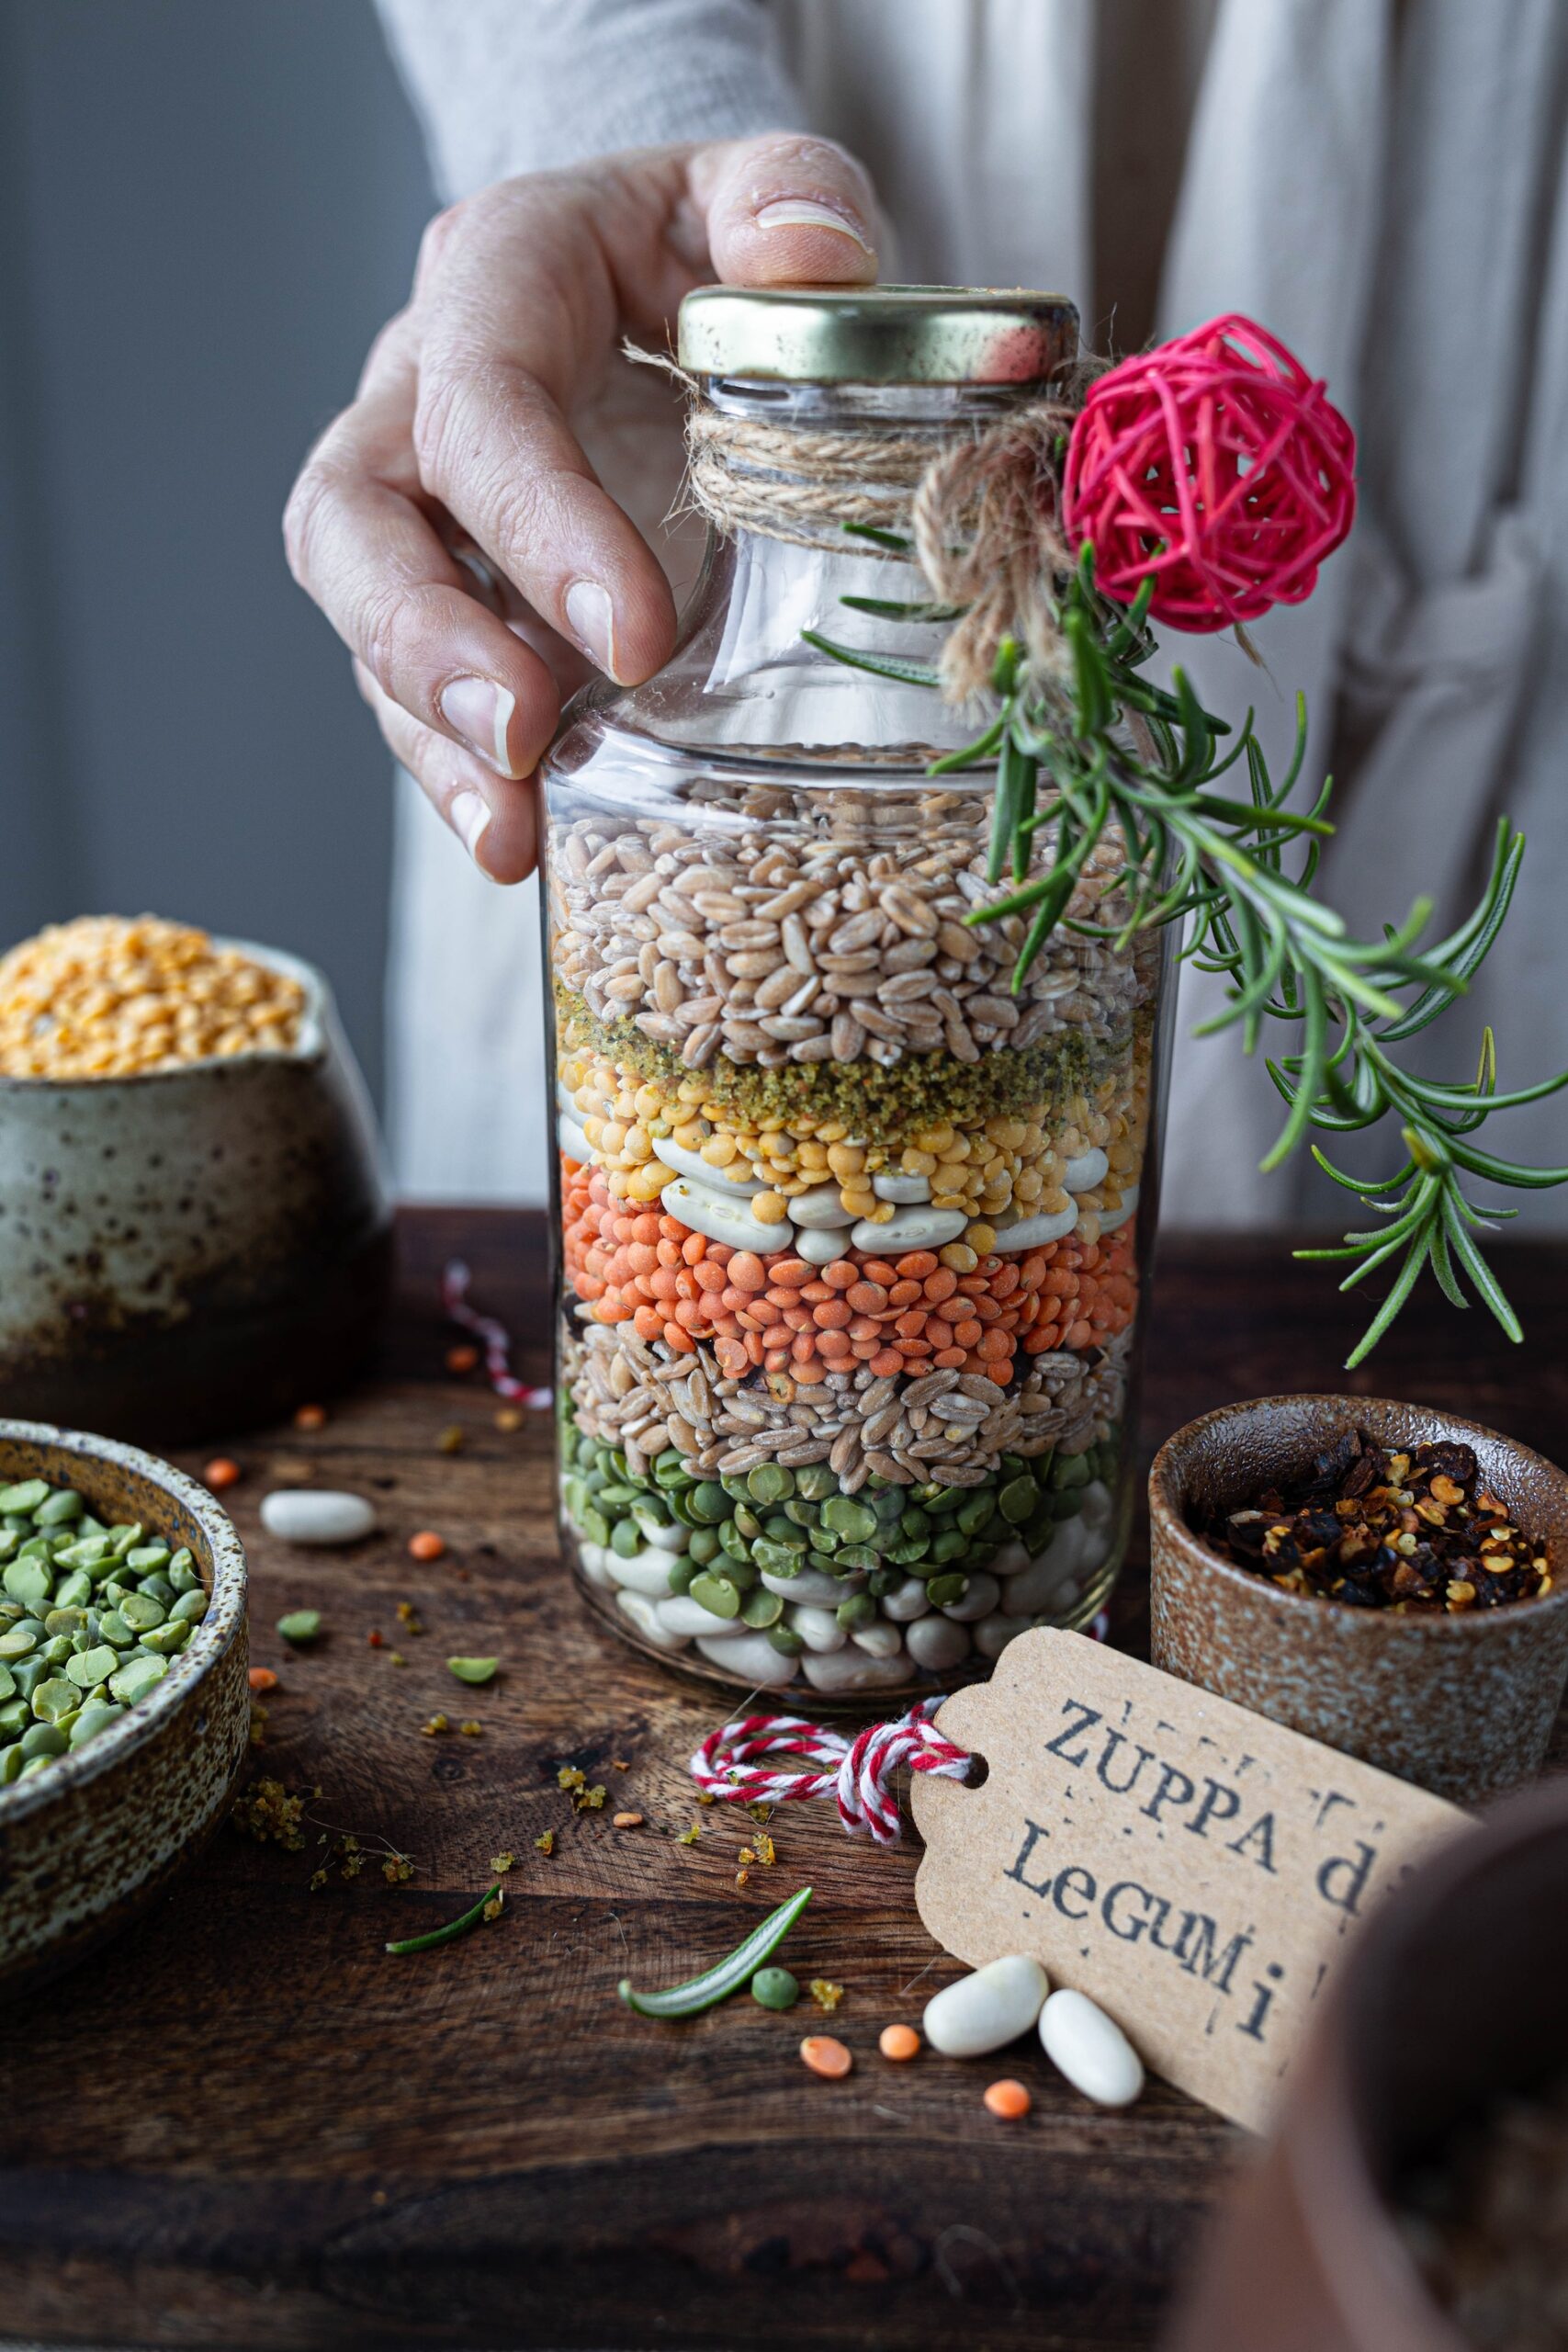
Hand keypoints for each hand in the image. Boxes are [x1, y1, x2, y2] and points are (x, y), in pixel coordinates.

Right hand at [284, 134, 878, 880]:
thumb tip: (814, 258)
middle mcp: (419, 398)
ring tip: (509, 832)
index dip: (539, 522)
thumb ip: (790, 196)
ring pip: (365, 627)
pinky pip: (421, 699)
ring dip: (433, 739)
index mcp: (493, 282)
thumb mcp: (758, 192)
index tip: (637, 636)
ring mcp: (424, 515)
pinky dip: (463, 777)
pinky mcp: (455, 607)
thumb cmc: (706, 247)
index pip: (479, 400)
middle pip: (355, 521)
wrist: (667, 288)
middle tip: (520, 736)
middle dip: (426, 641)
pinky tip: (519, 845)